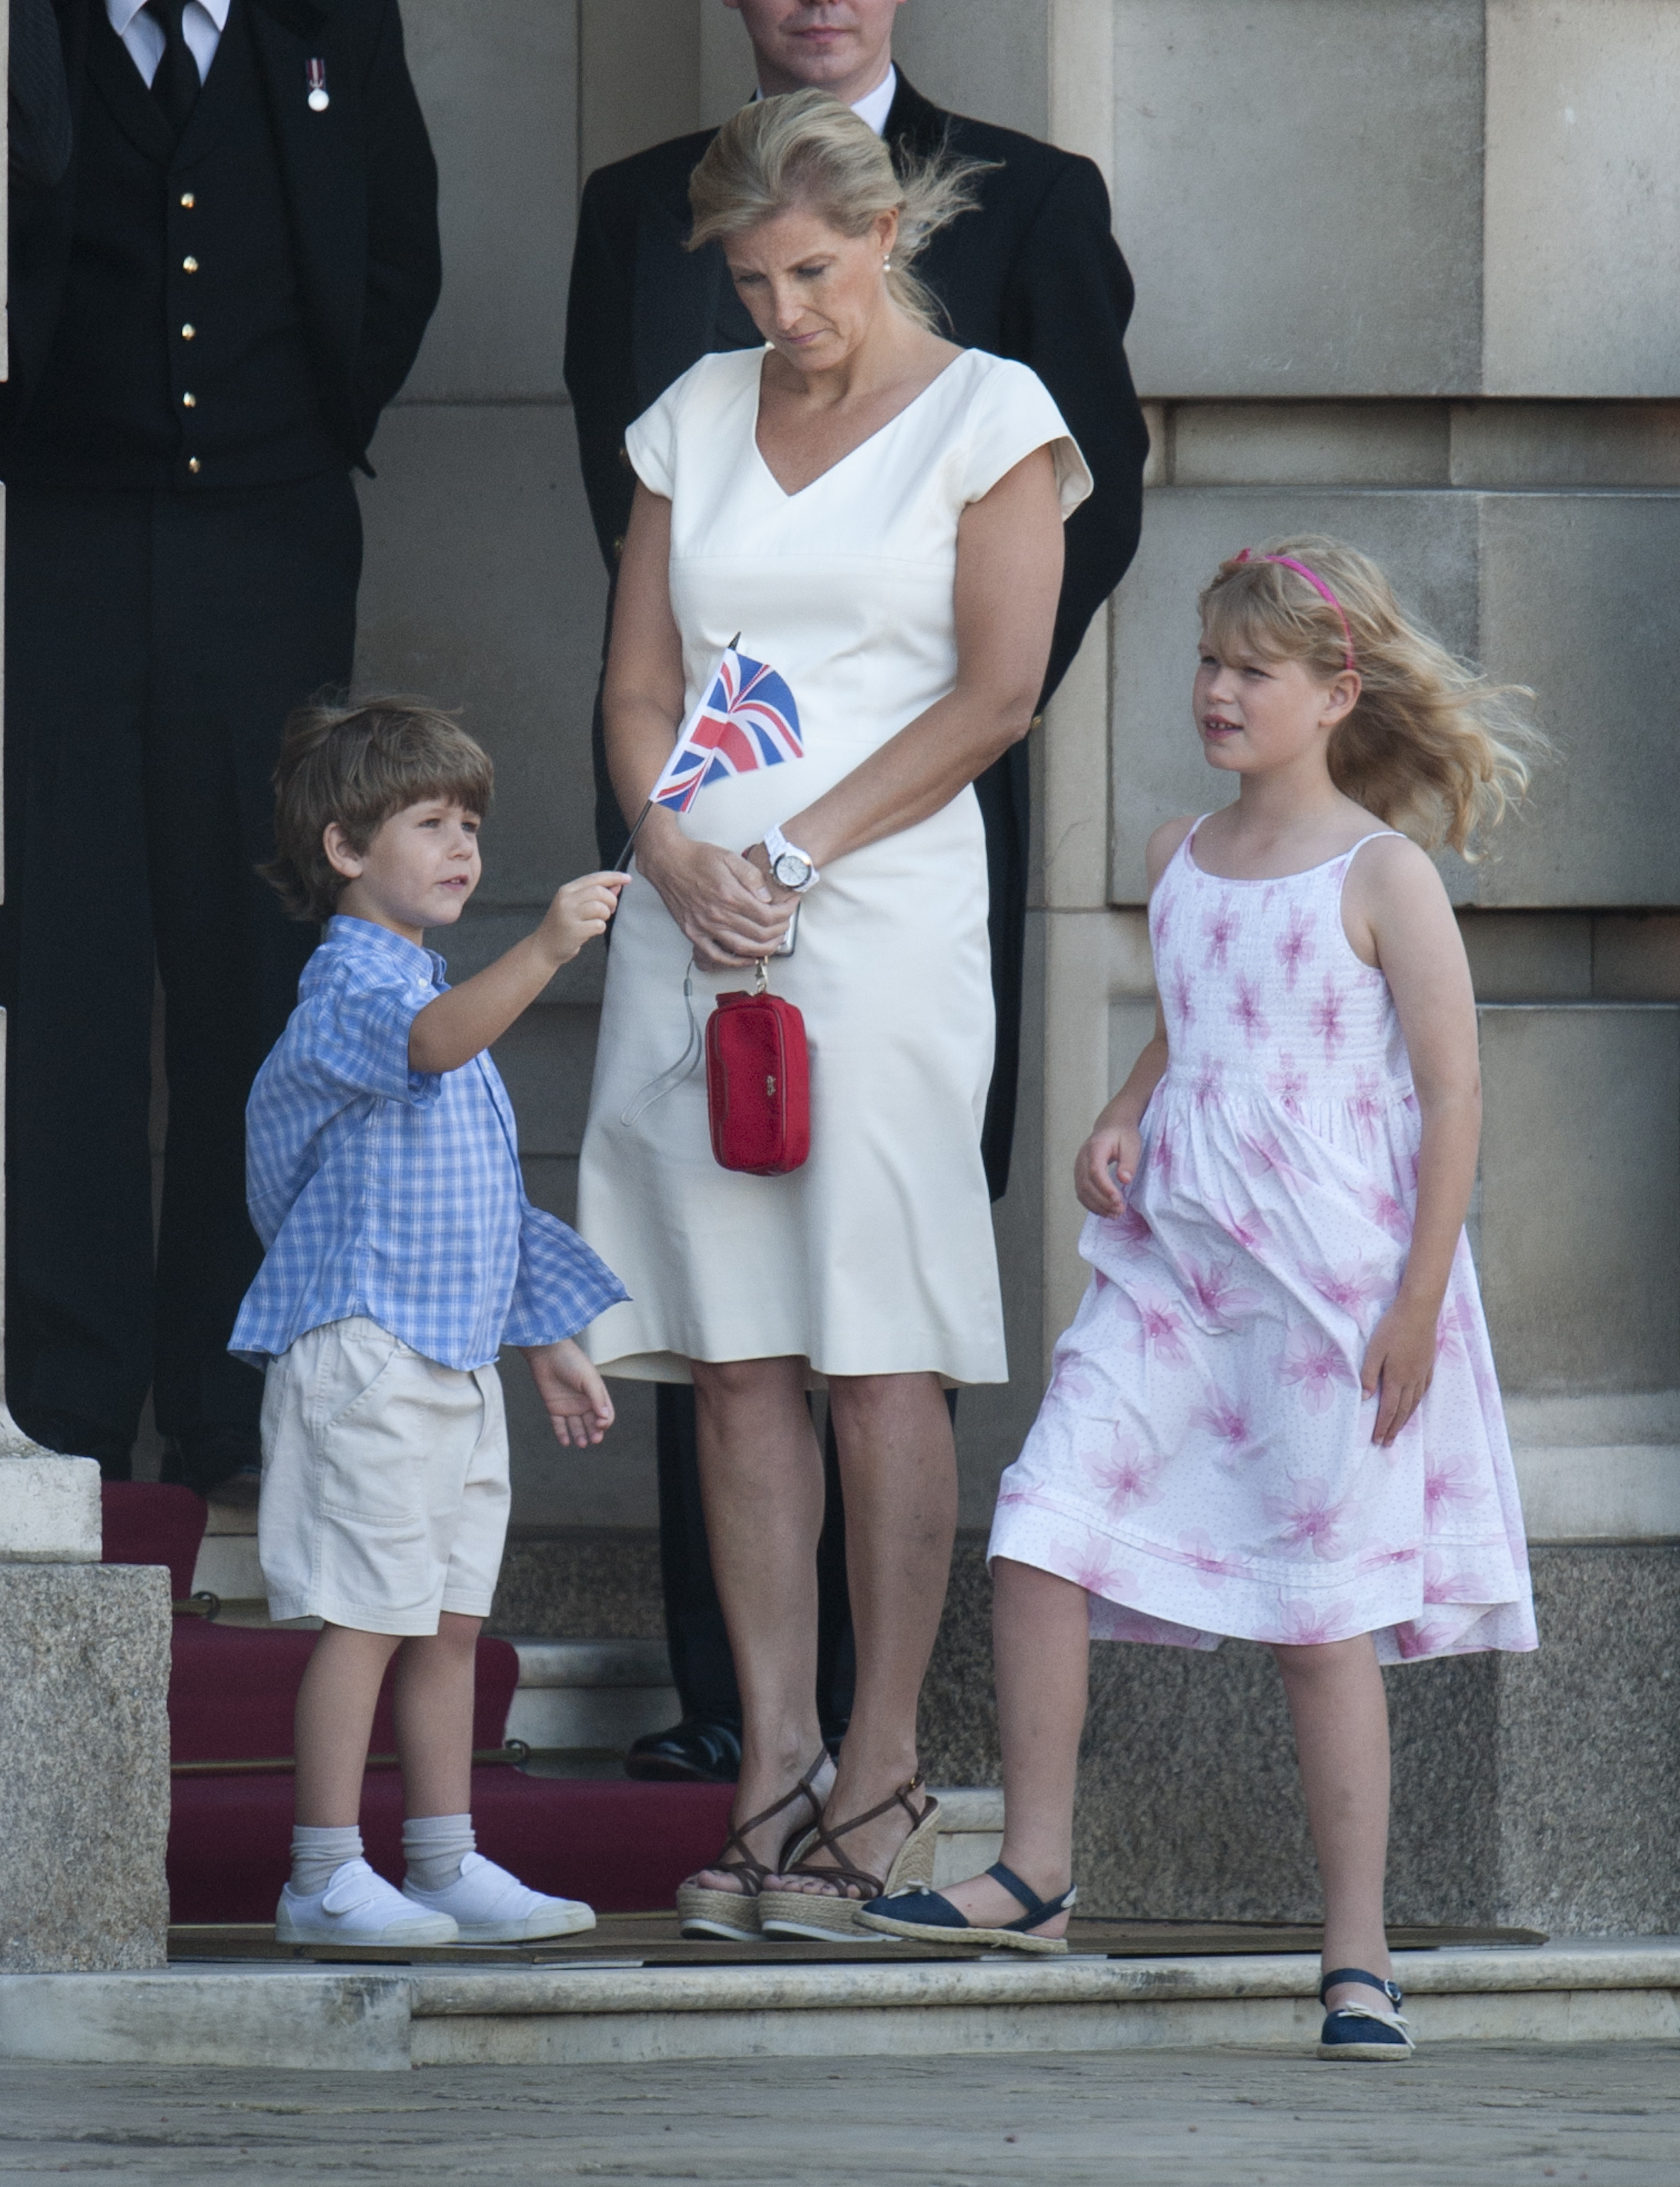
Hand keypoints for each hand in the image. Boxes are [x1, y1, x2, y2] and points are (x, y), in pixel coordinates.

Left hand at [522, 1338, 615, 1446]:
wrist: (547, 1354)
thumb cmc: (571, 1361)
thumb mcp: (588, 1378)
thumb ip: (597, 1397)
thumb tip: (605, 1416)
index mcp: (596, 1395)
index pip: (606, 1414)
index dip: (605, 1421)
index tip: (600, 1423)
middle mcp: (584, 1403)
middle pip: (593, 1424)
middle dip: (595, 1433)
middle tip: (593, 1439)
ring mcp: (569, 1407)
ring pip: (577, 1427)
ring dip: (580, 1436)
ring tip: (581, 1442)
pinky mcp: (554, 1409)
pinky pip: (559, 1425)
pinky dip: (562, 1434)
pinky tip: (566, 1442)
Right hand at [539, 871, 629, 965]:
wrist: (544, 947)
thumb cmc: (563, 926)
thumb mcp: (576, 906)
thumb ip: (595, 895)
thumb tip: (616, 886)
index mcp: (567, 890)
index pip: (594, 878)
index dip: (613, 877)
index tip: (627, 878)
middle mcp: (566, 900)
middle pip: (599, 891)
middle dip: (611, 901)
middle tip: (610, 910)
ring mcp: (569, 915)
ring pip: (600, 907)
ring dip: (605, 915)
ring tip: (597, 921)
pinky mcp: (574, 930)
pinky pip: (598, 925)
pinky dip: (599, 928)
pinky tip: (590, 932)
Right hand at [637, 818, 791, 970]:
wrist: (667, 863)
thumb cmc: (697, 858)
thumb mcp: (730, 858)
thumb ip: (752, 877)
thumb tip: (768, 897)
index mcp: (730, 895)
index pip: (768, 914)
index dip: (785, 913)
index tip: (791, 906)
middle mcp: (719, 914)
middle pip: (760, 934)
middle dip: (780, 931)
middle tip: (786, 924)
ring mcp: (705, 926)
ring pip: (743, 948)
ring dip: (764, 949)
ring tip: (775, 943)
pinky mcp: (694, 933)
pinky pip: (717, 955)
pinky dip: (735, 962)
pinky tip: (748, 959)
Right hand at [1075, 1116, 1142, 1216]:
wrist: (1111, 1127)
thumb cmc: (1122, 1135)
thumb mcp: (1132, 1145)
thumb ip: (1128, 1162)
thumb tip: (1125, 1180)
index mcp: (1095, 1148)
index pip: (1095, 1171)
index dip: (1105, 1187)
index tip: (1118, 1200)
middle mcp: (1082, 1158)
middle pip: (1086, 1184)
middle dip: (1102, 1201)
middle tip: (1119, 1210)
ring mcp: (1078, 1167)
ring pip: (1082, 1191)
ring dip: (1097, 1206)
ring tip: (1114, 1214)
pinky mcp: (1080, 1175)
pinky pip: (1081, 1193)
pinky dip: (1092, 1205)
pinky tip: (1105, 1211)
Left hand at [1360, 1298, 1438, 1446]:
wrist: (1419, 1311)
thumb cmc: (1393, 1328)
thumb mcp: (1374, 1350)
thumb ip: (1368, 1374)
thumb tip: (1365, 1398)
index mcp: (1397, 1378)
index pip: (1389, 1409)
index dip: (1383, 1426)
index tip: (1377, 1440)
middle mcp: (1412, 1380)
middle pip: (1403, 1411)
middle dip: (1394, 1428)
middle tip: (1387, 1443)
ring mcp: (1422, 1372)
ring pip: (1414, 1403)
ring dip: (1406, 1419)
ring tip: (1399, 1430)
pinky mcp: (1428, 1364)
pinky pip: (1424, 1391)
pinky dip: (1417, 1403)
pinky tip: (1415, 1404)